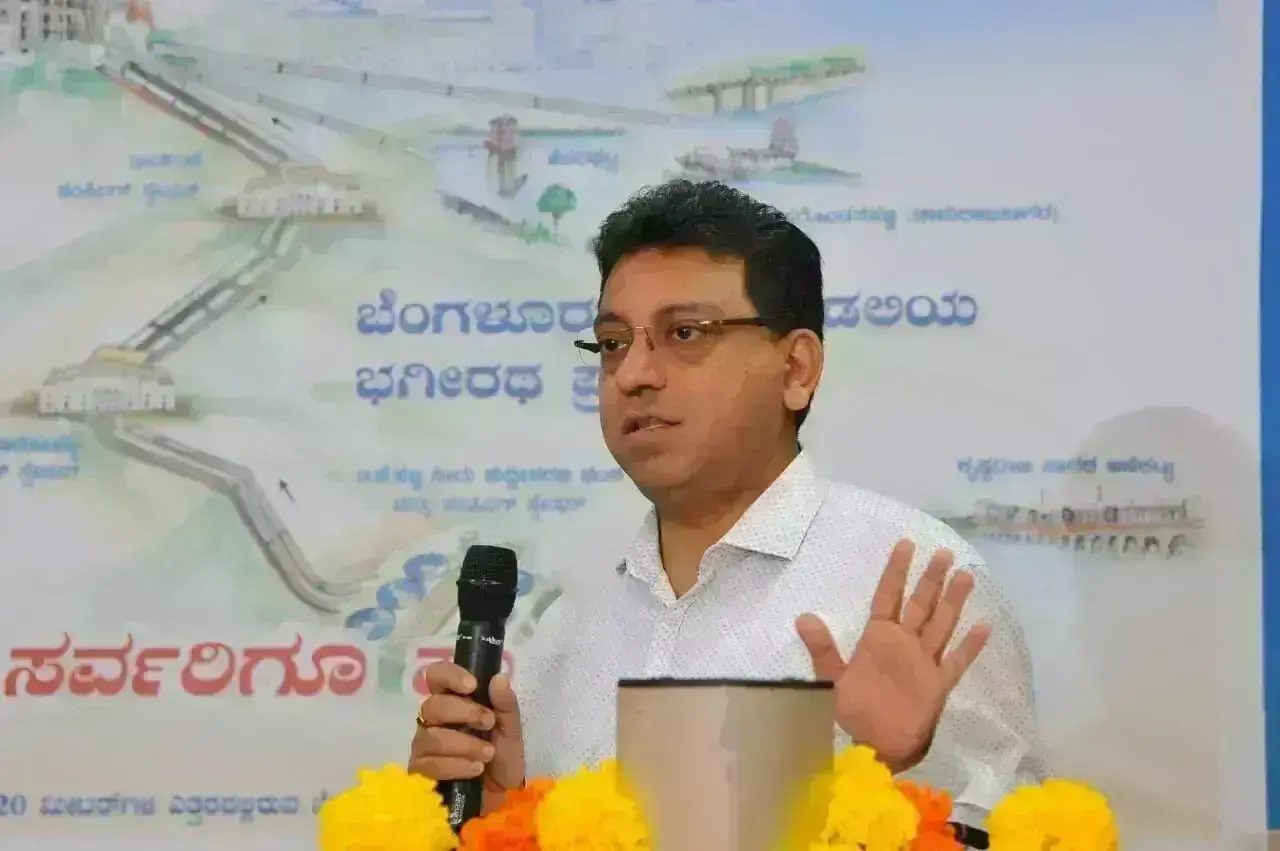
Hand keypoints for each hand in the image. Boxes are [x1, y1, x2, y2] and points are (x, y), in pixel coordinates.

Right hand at [408, 663, 524, 813]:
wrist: (500, 800)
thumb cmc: (502, 761)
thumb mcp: (511, 731)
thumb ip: (506, 705)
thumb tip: (498, 677)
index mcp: (454, 703)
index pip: (437, 677)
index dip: (450, 675)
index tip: (472, 686)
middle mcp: (433, 721)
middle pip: (433, 705)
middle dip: (464, 712)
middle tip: (488, 724)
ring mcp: (423, 746)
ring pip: (432, 736)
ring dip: (465, 744)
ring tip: (486, 755)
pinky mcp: (419, 772)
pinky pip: (430, 763)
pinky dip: (457, 765)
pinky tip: (475, 770)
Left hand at [795, 539, 990, 773]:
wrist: (875, 745)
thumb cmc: (854, 711)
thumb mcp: (832, 679)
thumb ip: (822, 649)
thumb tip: (803, 618)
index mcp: (879, 637)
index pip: (889, 596)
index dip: (897, 571)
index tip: (906, 544)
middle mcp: (904, 643)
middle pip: (921, 604)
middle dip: (931, 579)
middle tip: (943, 552)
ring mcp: (924, 661)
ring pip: (942, 624)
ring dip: (953, 601)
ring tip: (965, 575)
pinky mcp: (938, 683)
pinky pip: (957, 661)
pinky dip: (970, 645)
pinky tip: (984, 626)